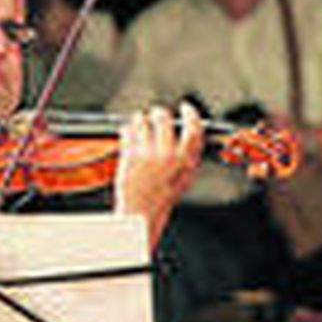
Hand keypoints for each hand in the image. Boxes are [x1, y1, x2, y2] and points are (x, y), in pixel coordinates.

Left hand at [114, 102, 203, 244]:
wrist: (141, 213)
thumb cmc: (161, 198)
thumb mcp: (184, 178)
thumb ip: (188, 157)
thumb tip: (190, 134)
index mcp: (185, 162)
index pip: (194, 129)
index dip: (192, 114)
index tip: (187, 108)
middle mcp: (167, 155)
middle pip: (165, 119)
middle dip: (160, 113)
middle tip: (157, 114)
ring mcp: (146, 154)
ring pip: (142, 121)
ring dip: (141, 118)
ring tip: (140, 122)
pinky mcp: (128, 154)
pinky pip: (127, 130)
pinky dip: (127, 128)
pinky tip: (129, 132)